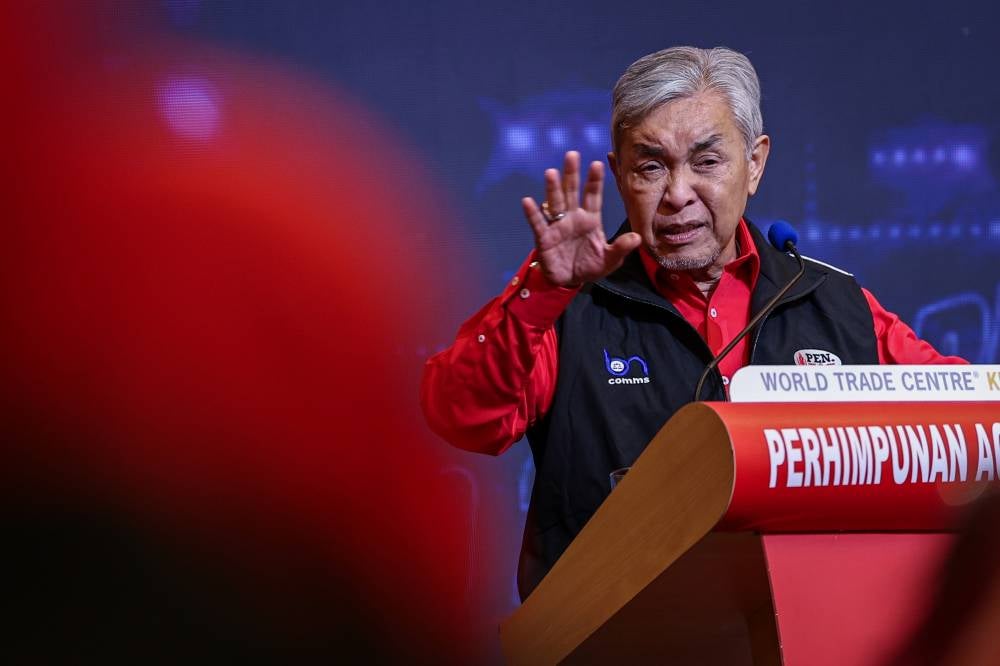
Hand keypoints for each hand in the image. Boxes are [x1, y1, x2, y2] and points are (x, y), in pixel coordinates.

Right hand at [522, 151, 640, 287]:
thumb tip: (637, 238)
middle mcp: (573, 218)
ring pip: (555, 203)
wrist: (569, 281)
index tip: (597, 163)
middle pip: (572, 192)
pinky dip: (532, 213)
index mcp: (591, 220)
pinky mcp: (544, 238)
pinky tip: (528, 201)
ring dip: (553, 188)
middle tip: (572, 154)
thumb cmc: (590, 266)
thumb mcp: (610, 260)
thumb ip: (621, 248)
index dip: (594, 181)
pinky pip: (538, 224)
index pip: (593, 196)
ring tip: (551, 172)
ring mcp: (557, 226)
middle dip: (572, 174)